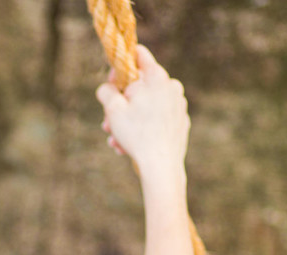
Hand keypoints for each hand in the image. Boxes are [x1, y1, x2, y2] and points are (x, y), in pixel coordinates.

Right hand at [95, 46, 189, 175]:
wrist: (161, 167)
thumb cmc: (136, 135)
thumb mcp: (112, 109)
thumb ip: (106, 91)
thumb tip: (106, 88)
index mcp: (157, 77)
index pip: (139, 54)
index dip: (121, 65)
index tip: (112, 80)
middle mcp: (172, 87)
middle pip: (140, 86)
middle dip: (121, 103)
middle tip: (107, 121)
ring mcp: (179, 105)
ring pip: (146, 106)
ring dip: (128, 120)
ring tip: (115, 138)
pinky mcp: (180, 123)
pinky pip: (157, 120)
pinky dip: (143, 128)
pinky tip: (130, 144)